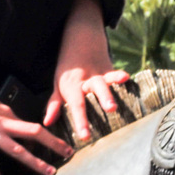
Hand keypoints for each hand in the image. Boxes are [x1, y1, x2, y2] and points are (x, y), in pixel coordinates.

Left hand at [43, 0, 128, 146]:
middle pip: (94, 91)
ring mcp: (98, 74)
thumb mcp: (57, 84)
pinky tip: (127, 78)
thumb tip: (47, 123)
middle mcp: (86, 81)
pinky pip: (115, 73)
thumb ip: (54, 104)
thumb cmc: (68, 68)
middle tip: (110, 110)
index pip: (76, 106)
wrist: (79, 38)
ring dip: (112, 90)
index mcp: (72, 86)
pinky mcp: (109, 70)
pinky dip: (120, 76)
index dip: (81, 121)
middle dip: (102, 100)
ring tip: (118, 100)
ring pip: (105, 81)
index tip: (85, 136)